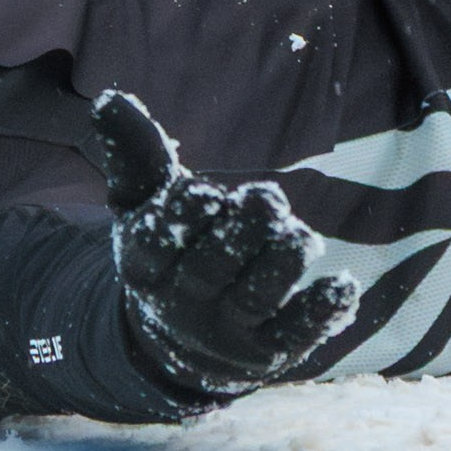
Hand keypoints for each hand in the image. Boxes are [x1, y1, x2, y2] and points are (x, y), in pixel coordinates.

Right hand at [93, 91, 357, 395]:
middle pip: (210, 268)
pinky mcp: (269, 352)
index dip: (183, 216)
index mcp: (146, 265)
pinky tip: (342, 286)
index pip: (158, 241)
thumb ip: (134, 156)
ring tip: (298, 234)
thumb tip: (108, 97)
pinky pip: (297, 335)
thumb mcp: (142, 206)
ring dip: (280, 263)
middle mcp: (182, 303)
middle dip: (241, 232)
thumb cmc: (168, 250)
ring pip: (255, 299)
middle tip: (268, 198)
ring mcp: (227, 333)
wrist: (180, 341)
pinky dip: (322, 312)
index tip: (204, 191)